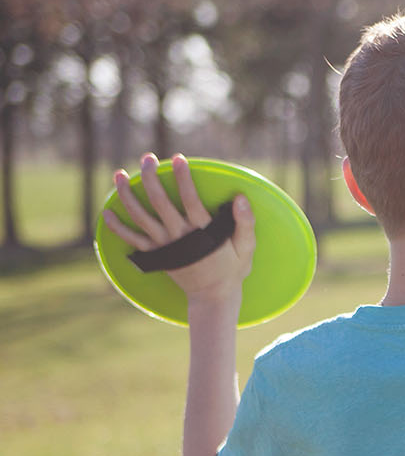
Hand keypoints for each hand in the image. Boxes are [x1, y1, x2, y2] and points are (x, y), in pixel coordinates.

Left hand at [102, 153, 255, 303]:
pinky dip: (117, 227)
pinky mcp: (155, 255)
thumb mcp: (246, 247)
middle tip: (147, 159)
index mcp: (202, 231)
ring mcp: (164, 246)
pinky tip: (107, 212)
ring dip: (127, 195)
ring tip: (119, 175)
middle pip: (159, 201)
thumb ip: (245, 223)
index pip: (189, 198)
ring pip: (140, 216)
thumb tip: (240, 198)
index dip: (183, 178)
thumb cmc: (232, 269)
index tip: (178, 159)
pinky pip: (131, 239)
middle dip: (150, 177)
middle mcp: (179, 236)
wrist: (213, 296)